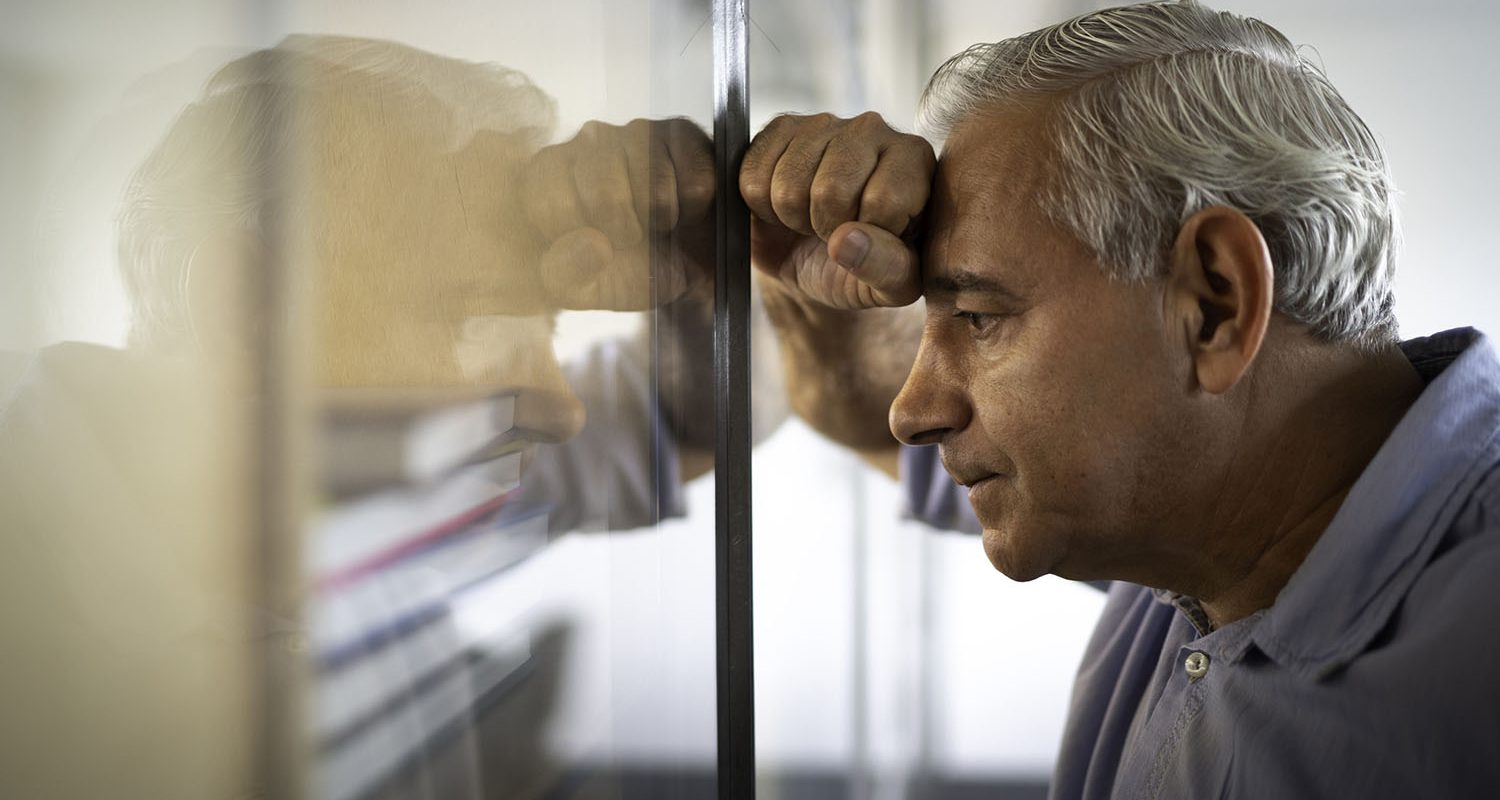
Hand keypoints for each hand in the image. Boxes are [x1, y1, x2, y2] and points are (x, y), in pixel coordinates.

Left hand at [520, 117, 714, 309]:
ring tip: (658, 224)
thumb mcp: (586, 288)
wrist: (687, 266)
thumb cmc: (625, 269)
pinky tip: (685, 208)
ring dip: (661, 221)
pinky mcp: (680, 132)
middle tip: (630, 238)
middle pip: (604, 195)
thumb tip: (593, 246)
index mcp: (546, 175)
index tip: (590, 246)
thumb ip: (567, 273)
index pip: (547, 202)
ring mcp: (634, 132)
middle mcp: (585, 142)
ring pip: (652, 187)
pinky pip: (693, 181)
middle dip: (623, 232)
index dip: (576, 238)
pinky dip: (693, 209)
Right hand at [740, 112, 933, 309]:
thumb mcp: (893, 285)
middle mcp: (874, 129)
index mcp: (916, 161)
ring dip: (792, 218)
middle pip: (830, 191)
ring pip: (788, 185)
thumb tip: (845, 241)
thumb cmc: (867, 268)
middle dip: (824, 229)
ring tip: (810, 219)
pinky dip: (760, 206)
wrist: (819, 259)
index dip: (866, 239)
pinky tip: (784, 205)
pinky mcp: (781, 128)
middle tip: (833, 233)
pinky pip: (752, 174)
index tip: (868, 242)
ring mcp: (824, 123)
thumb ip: (887, 268)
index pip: (883, 201)